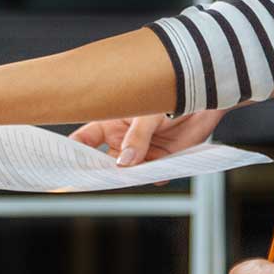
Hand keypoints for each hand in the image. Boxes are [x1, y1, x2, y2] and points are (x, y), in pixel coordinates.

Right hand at [68, 105, 227, 165]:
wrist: (203, 96)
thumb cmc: (169, 92)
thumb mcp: (149, 111)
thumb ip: (137, 136)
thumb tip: (125, 163)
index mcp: (110, 122)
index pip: (84, 141)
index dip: (74, 153)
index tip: (70, 165)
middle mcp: (123, 139)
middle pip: (103, 162)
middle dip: (99, 173)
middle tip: (96, 180)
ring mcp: (142, 151)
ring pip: (128, 172)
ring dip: (128, 177)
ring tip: (128, 178)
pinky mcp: (163, 160)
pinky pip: (154, 175)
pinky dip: (154, 177)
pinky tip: (156, 174)